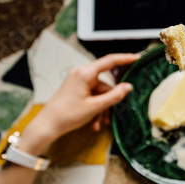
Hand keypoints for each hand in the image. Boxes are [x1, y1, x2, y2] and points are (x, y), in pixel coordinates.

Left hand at [20, 53, 139, 153]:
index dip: (125, 59)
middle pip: (105, 84)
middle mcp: (81, 74)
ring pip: (99, 93)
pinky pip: (92, 96)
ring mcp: (77, 82)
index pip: (109, 61)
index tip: (136, 58)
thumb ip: (114, 96)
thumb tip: (127, 87)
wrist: (47, 125)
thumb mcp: (95, 106)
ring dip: (101, 108)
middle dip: (109, 101)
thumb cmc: (66, 115)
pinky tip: (93, 122)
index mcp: (85, 74)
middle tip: (109, 116)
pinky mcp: (75, 89)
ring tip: (99, 123)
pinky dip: (94, 108)